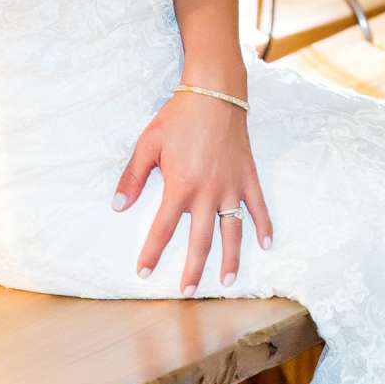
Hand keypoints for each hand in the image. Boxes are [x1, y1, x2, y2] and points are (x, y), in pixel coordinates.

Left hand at [112, 85, 272, 294]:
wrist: (215, 92)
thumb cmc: (178, 117)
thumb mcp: (148, 144)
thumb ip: (133, 177)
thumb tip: (118, 207)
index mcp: (181, 186)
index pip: (163, 228)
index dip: (152, 252)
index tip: (143, 272)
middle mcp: (208, 192)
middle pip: (200, 240)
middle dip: (193, 268)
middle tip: (186, 291)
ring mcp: (231, 186)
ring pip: (232, 231)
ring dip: (230, 258)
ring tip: (226, 281)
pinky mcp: (248, 177)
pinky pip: (258, 207)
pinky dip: (264, 226)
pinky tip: (266, 245)